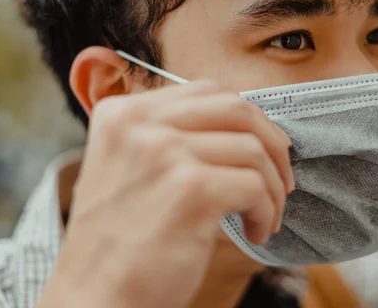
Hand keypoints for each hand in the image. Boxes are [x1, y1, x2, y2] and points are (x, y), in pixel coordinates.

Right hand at [37, 80, 292, 307]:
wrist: (96, 296)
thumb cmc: (121, 240)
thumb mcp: (129, 166)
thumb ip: (169, 135)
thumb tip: (242, 126)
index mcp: (123, 112)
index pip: (207, 91)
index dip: (246, 118)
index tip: (262, 148)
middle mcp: (140, 123)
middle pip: (236, 109)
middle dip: (272, 143)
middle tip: (281, 178)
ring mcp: (165, 152)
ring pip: (253, 150)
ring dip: (273, 187)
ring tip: (263, 217)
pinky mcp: (191, 189)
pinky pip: (255, 186)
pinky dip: (265, 211)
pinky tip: (254, 232)